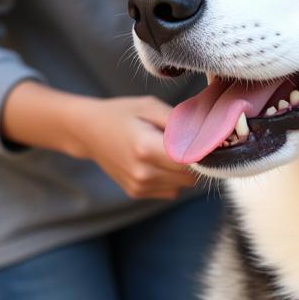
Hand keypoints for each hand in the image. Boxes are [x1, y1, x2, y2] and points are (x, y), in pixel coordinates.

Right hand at [74, 96, 198, 199]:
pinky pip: (171, 190)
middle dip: (197, 160)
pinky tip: (158, 161)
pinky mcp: (137, 192)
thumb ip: (181, 121)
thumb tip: (210, 133)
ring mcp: (139, 185)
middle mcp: (143, 172)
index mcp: (146, 147)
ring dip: (184, 170)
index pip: (192, 160)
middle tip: (187, 141)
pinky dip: (172, 177)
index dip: (205, 151)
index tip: (209, 140)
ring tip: (168, 149)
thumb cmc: (122, 114)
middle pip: (191, 175)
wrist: (88, 132)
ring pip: (184, 185)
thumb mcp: (151, 106)